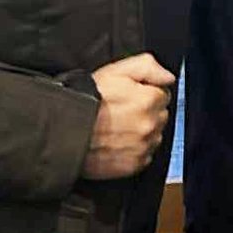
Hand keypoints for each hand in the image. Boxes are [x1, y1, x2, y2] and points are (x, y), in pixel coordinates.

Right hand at [80, 53, 175, 179]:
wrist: (64, 131)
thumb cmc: (87, 99)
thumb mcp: (116, 70)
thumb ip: (148, 67)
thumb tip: (168, 77)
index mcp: (149, 100)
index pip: (163, 94)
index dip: (146, 93)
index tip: (131, 96)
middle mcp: (150, 125)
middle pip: (160, 115)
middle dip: (146, 112)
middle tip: (122, 112)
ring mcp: (143, 146)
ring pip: (154, 136)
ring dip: (142, 132)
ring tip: (118, 128)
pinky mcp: (134, 165)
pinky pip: (145, 155)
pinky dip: (135, 150)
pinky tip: (118, 142)